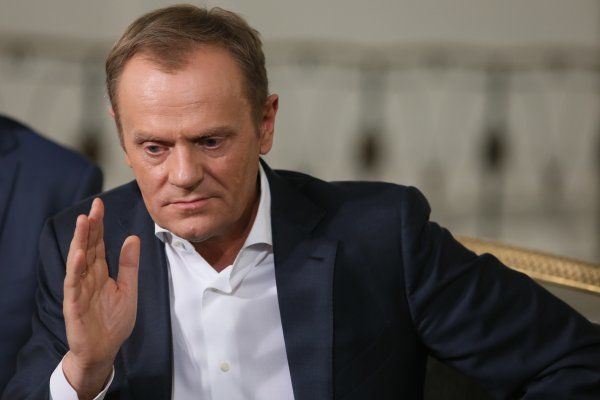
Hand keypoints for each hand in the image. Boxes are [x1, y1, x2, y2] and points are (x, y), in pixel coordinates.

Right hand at [62, 198, 139, 398]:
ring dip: (80, 241)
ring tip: (83, 222)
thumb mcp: (128, 289)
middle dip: (90, 227)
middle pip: (88, 247)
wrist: (104, 350)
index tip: (100, 205)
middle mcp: (88, 277)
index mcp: (100, 272)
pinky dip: (75, 268)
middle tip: (94, 207)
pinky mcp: (74, 304)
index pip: (98, 244)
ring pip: (78, 261)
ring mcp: (79, 289)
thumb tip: (133, 237)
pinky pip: (73, 284)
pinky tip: (78, 254)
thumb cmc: (114, 321)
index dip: (99, 225)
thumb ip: (129, 265)